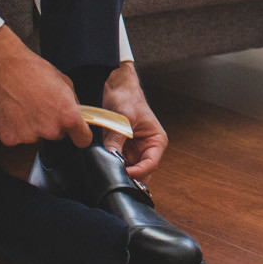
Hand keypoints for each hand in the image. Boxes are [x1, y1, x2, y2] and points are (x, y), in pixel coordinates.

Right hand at [0, 25, 90, 147]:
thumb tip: (77, 114)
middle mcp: (50, 130)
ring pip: (36, 136)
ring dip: (32, 125)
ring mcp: (29, 136)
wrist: (3, 67)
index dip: (80, 134)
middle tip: (40, 105)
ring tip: (24, 104)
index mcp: (68, 116)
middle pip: (57, 135)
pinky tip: (12, 110)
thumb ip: (73, 103)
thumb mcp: (64, 82)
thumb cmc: (33, 70)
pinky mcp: (10, 138)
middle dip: (52, 123)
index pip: (83, 139)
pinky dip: (14, 127)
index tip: (77, 132)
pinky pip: (16, 137)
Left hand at [101, 63, 167, 181]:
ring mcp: (134, 149)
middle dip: (129, 175)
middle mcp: (147, 148)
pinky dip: (113, 164)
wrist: (117, 88)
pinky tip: (106, 163)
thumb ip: (117, 139)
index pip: (151, 164)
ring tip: (109, 168)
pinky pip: (118, 162)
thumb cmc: (128, 99)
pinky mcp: (122, 148)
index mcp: (156, 141)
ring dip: (120, 170)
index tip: (123, 173)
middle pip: (141, 172)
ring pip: (129, 170)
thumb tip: (112, 156)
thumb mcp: (123, 119)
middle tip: (115, 175)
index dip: (138, 172)